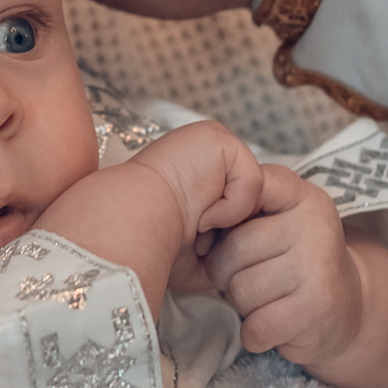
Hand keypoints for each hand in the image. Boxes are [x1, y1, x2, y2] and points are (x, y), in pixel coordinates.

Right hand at [37, 122, 263, 312]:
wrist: (134, 229)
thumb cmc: (153, 244)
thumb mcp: (200, 248)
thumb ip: (227, 239)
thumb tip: (249, 248)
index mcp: (193, 174)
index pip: (236, 201)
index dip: (229, 230)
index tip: (202, 246)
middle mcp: (201, 154)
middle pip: (250, 194)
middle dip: (234, 224)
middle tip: (201, 236)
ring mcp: (208, 142)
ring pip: (253, 188)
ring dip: (229, 217)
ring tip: (198, 224)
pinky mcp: (218, 138)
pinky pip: (253, 178)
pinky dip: (233, 207)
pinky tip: (203, 213)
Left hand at [205, 172, 387, 387]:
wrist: (349, 307)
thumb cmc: (296, 260)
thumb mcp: (281, 218)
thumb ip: (245, 203)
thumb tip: (203, 218)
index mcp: (303, 197)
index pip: (250, 188)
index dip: (222, 214)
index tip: (220, 231)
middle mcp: (314, 226)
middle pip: (232, 250)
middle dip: (227, 273)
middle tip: (251, 277)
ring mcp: (318, 267)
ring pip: (240, 291)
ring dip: (244, 305)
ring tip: (268, 299)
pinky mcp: (316, 309)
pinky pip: (255, 327)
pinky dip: (256, 334)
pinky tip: (276, 324)